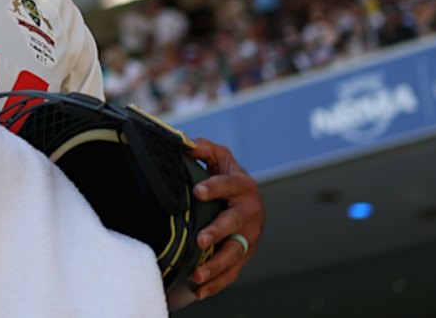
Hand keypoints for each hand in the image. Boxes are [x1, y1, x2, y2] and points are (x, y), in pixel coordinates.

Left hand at [187, 137, 264, 300]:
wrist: (249, 198)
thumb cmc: (228, 176)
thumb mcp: (219, 157)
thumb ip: (204, 148)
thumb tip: (185, 143)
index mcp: (243, 186)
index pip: (229, 186)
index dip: (215, 188)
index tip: (198, 192)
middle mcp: (249, 213)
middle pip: (235, 223)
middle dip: (218, 232)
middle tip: (200, 240)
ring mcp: (249, 236)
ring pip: (235, 253)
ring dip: (216, 265)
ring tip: (197, 274)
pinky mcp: (244, 254)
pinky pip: (232, 272)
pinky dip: (217, 283)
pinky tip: (199, 291)